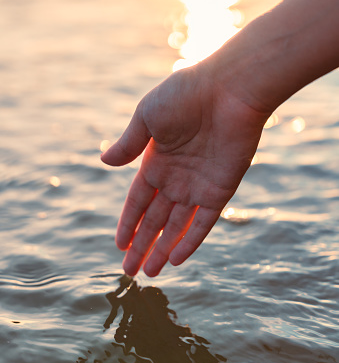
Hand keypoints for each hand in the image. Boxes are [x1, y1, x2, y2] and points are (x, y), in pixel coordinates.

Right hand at [101, 60, 267, 276]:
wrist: (227, 89)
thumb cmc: (185, 95)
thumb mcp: (147, 116)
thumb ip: (129, 144)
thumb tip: (103, 162)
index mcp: (156, 161)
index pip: (138, 201)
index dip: (128, 223)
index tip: (119, 244)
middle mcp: (176, 178)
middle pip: (155, 220)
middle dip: (142, 245)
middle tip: (130, 271)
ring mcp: (198, 186)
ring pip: (177, 226)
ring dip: (163, 249)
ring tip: (151, 274)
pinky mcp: (220, 190)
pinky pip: (203, 222)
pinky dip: (190, 241)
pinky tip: (176, 259)